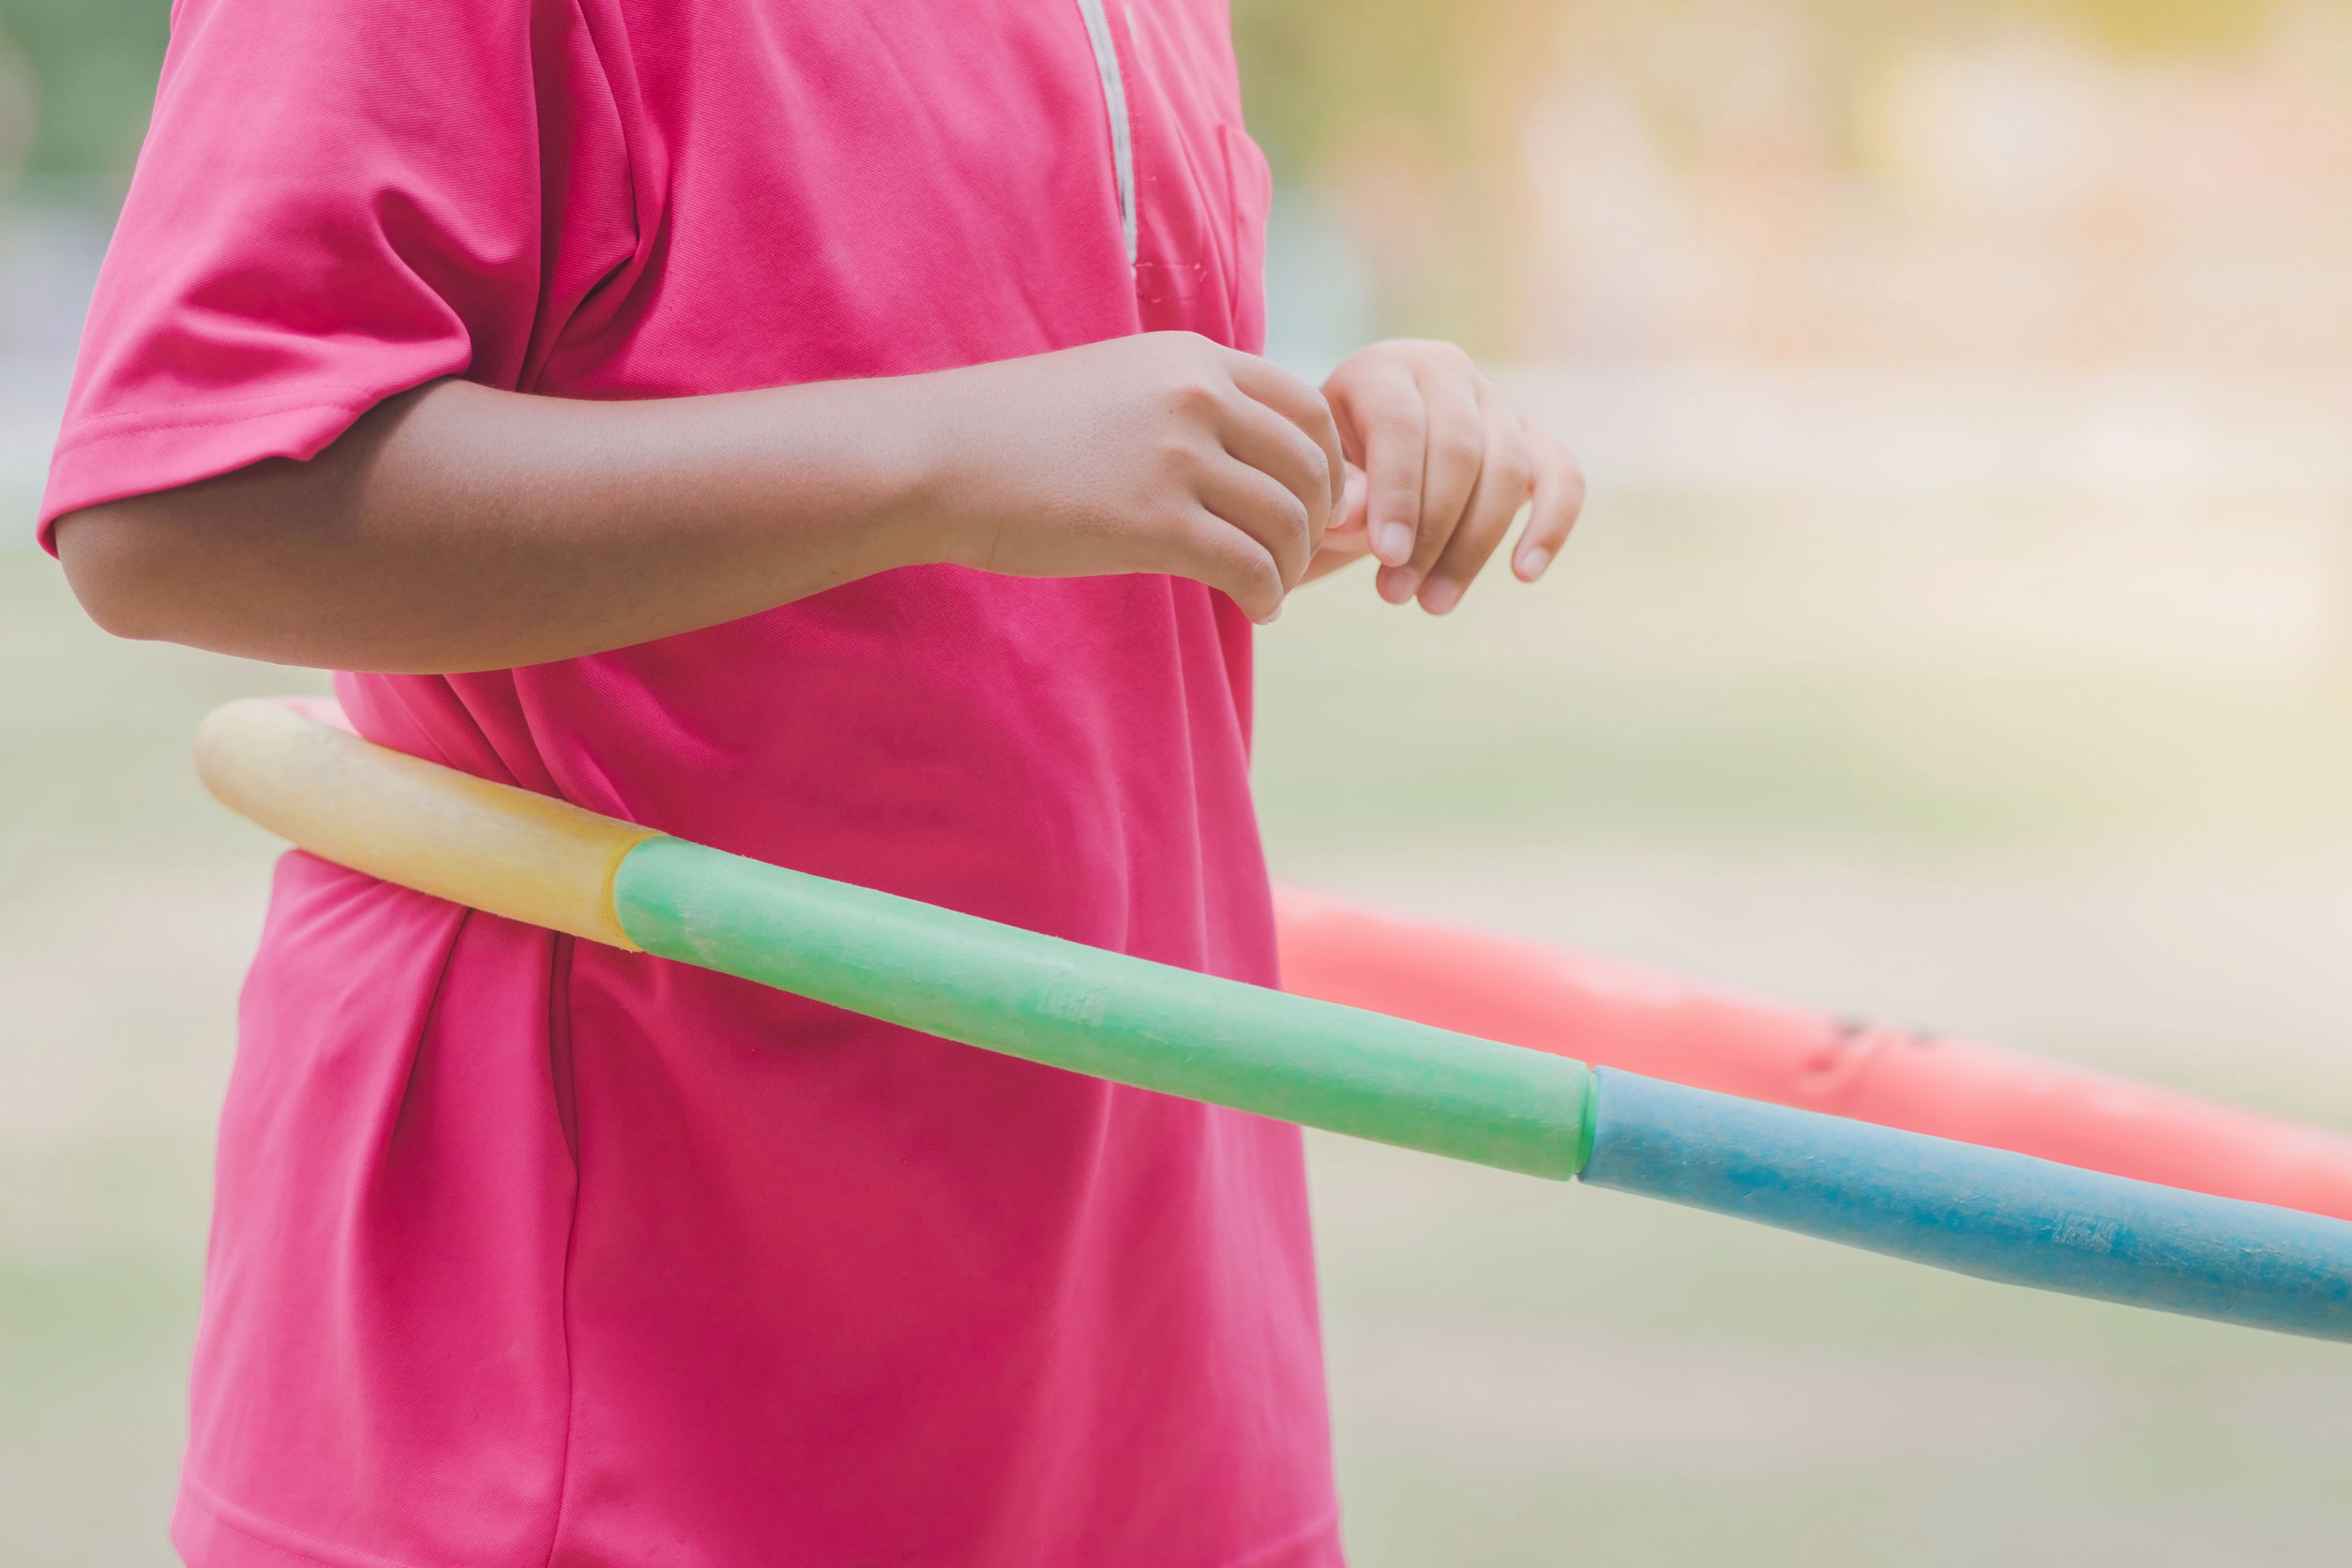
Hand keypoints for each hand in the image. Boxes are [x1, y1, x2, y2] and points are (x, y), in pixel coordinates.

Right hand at [918, 332, 1344, 623]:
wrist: (940, 457)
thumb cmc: (1019, 433)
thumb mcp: (1119, 386)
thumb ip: (1190, 406)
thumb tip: (1251, 457)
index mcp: (1194, 359)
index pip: (1308, 406)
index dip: (1327, 463)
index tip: (1310, 505)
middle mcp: (1198, 397)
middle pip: (1311, 465)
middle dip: (1317, 521)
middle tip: (1295, 558)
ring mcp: (1178, 457)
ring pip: (1288, 520)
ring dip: (1291, 566)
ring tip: (1268, 589)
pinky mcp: (1154, 521)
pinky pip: (1249, 566)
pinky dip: (1264, 595)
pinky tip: (1253, 610)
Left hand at [1315, 340, 1583, 612]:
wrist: (1363, 463)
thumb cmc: (1334, 471)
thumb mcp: (1321, 478)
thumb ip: (1340, 493)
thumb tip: (1360, 518)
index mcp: (1385, 368)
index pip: (1401, 425)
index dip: (1397, 494)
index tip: (1386, 557)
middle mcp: (1448, 372)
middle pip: (1459, 452)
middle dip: (1431, 533)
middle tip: (1396, 595)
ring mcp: (1498, 403)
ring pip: (1507, 470)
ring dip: (1474, 547)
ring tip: (1433, 603)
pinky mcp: (1535, 440)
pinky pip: (1563, 477)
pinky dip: (1552, 524)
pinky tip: (1524, 573)